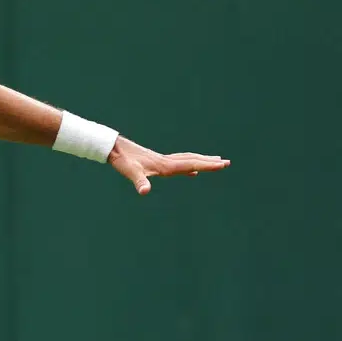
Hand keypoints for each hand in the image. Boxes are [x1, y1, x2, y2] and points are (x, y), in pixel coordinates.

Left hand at [108, 137, 229, 194]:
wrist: (114, 148)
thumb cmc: (122, 161)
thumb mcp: (130, 173)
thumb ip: (139, 182)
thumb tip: (144, 191)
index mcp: (165, 165)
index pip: (191, 164)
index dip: (208, 165)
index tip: (223, 164)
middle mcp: (166, 161)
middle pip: (193, 160)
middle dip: (210, 162)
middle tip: (227, 162)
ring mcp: (162, 160)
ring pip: (187, 159)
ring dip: (201, 160)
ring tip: (215, 161)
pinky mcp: (156, 161)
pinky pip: (178, 163)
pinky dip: (189, 165)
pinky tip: (191, 170)